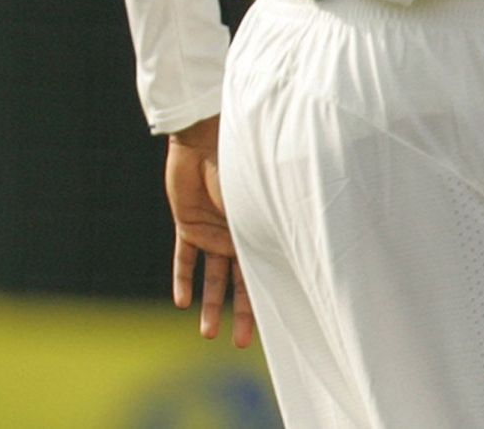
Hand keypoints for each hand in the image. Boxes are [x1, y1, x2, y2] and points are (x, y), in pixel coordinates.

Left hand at [165, 115, 253, 347]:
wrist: (207, 140)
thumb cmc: (242, 168)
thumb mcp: (260, 206)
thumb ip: (271, 231)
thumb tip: (301, 261)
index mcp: (260, 233)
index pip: (265, 275)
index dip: (268, 301)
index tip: (273, 328)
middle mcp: (238, 236)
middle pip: (240, 284)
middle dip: (241, 315)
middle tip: (239, 343)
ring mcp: (212, 231)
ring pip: (212, 277)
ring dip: (210, 305)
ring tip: (208, 333)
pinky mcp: (188, 224)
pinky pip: (184, 257)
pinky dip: (183, 279)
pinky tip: (182, 302)